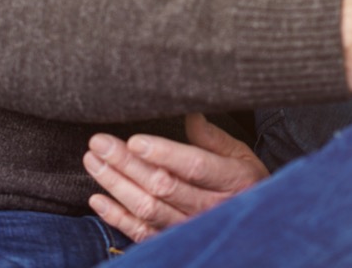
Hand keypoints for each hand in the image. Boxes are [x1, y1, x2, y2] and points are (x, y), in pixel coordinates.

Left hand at [83, 113, 268, 242]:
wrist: (258, 224)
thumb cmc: (246, 181)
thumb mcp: (240, 153)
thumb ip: (211, 136)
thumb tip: (189, 112)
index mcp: (230, 179)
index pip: (193, 166)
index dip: (163, 153)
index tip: (134, 140)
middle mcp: (209, 206)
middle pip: (162, 186)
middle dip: (126, 163)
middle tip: (99, 143)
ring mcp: (190, 227)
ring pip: (148, 208)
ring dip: (116, 185)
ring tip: (93, 162)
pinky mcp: (174, 240)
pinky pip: (142, 233)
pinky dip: (117, 218)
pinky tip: (98, 199)